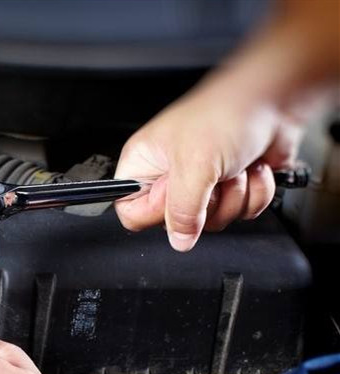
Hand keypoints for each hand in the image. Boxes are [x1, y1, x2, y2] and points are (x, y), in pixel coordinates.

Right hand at [114, 76, 302, 250]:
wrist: (275, 98)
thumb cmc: (227, 113)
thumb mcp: (194, 166)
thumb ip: (182, 211)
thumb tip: (178, 240)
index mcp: (145, 164)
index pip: (131, 212)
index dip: (155, 212)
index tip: (175, 194)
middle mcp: (170, 176)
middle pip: (177, 222)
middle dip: (206, 204)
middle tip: (211, 177)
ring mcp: (201, 184)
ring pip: (213, 221)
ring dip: (234, 196)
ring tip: (234, 166)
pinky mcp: (230, 187)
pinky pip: (240, 213)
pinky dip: (254, 192)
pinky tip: (250, 167)